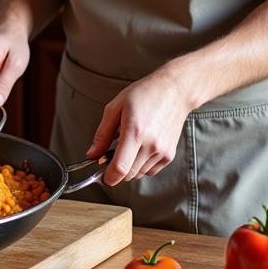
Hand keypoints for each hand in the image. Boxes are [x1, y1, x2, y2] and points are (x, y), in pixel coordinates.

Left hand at [86, 70, 192, 184]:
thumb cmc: (144, 95)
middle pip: (128, 175)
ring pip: (138, 174)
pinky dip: (142, 165)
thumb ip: (102, 134)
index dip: (108, 177)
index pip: (120, 168)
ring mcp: (162, 151)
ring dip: (129, 166)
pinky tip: (141, 147)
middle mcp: (151, 145)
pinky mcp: (170, 155)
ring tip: (129, 145)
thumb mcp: (115, 108)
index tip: (102, 175)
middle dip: (116, 169)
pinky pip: (150, 171)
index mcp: (135, 132)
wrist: (174, 91)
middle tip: (112, 153)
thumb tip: (92, 154)